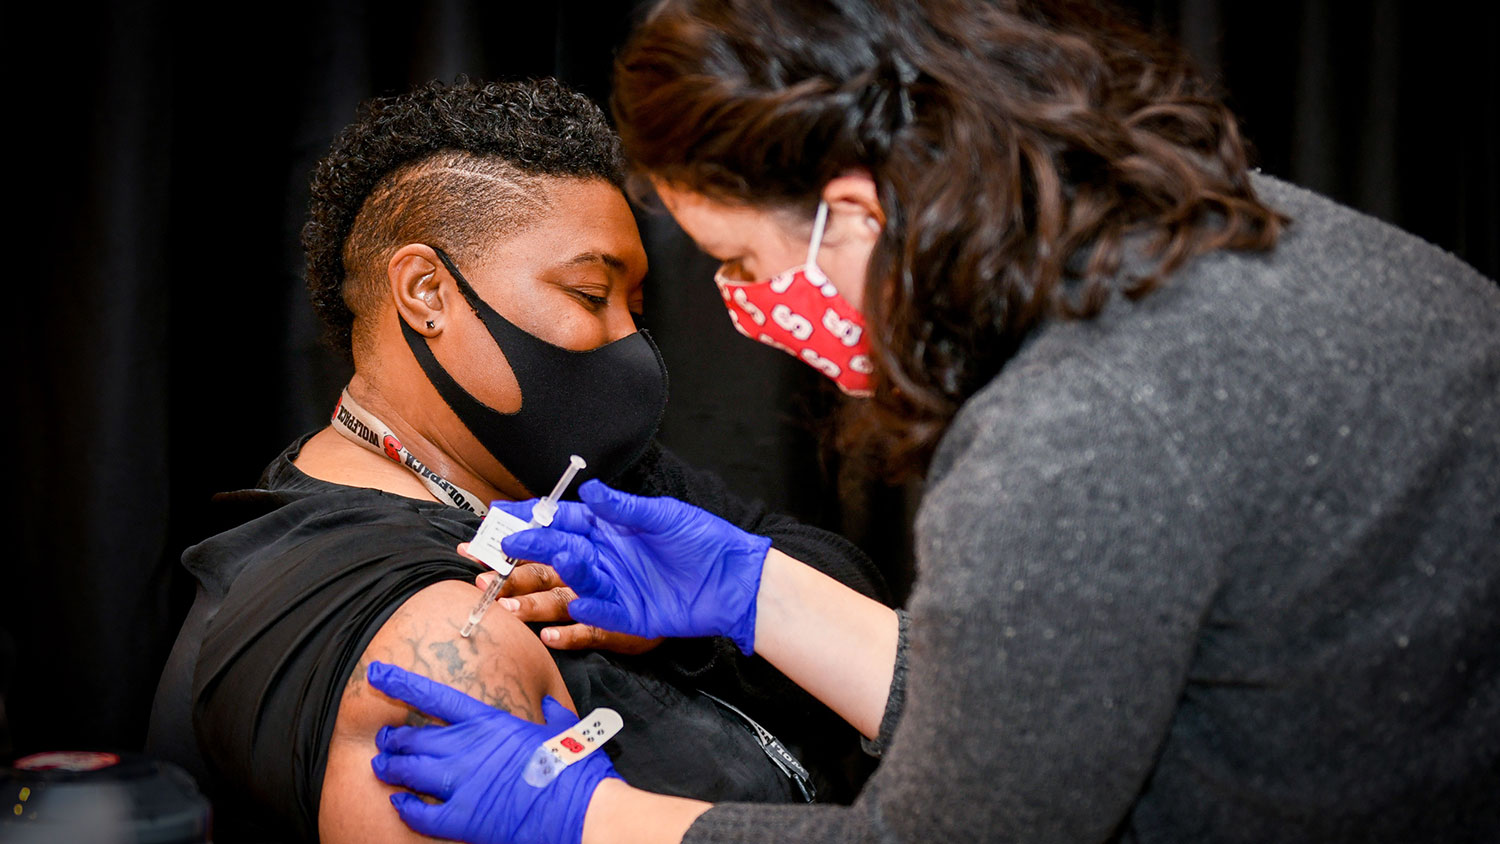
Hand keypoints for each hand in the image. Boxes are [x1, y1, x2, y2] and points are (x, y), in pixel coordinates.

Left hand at [368, 662, 618, 843]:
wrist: (583, 810)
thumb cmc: (576, 767)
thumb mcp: (565, 729)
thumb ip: (551, 714)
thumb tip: (551, 705)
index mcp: (491, 722)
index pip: (434, 697)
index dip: (401, 684)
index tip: (376, 673)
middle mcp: (469, 748)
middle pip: (414, 737)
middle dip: (393, 737)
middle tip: (385, 739)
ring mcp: (463, 784)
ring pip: (408, 770)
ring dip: (390, 767)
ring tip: (381, 766)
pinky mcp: (462, 819)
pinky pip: (418, 813)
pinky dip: (404, 807)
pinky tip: (398, 804)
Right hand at [497, 481, 770, 654]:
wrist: (736, 579)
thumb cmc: (704, 540)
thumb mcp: (664, 516)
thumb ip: (623, 507)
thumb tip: (588, 490)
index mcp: (611, 527)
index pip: (563, 519)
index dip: (532, 516)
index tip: (500, 514)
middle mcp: (606, 556)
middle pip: (558, 551)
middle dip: (525, 548)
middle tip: (497, 546)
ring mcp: (615, 586)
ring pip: (572, 582)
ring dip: (549, 579)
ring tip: (527, 573)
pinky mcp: (629, 615)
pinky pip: (600, 616)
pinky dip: (585, 614)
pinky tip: (572, 608)